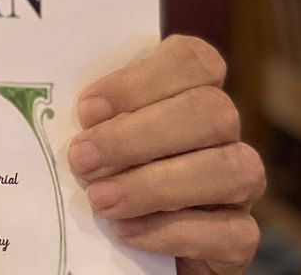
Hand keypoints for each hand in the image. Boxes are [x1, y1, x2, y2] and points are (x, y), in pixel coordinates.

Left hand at [70, 35, 264, 273]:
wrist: (119, 239)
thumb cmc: (100, 168)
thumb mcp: (92, 133)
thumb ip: (90, 118)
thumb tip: (59, 117)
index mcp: (190, 89)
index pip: (192, 60)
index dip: (140, 80)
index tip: (87, 109)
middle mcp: (223, 131)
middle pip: (212, 112)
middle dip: (137, 137)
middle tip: (82, 160)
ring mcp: (241, 183)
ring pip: (233, 169)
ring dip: (156, 186)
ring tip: (100, 200)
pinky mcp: (241, 235)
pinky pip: (233, 231)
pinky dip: (173, 231)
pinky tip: (127, 231)